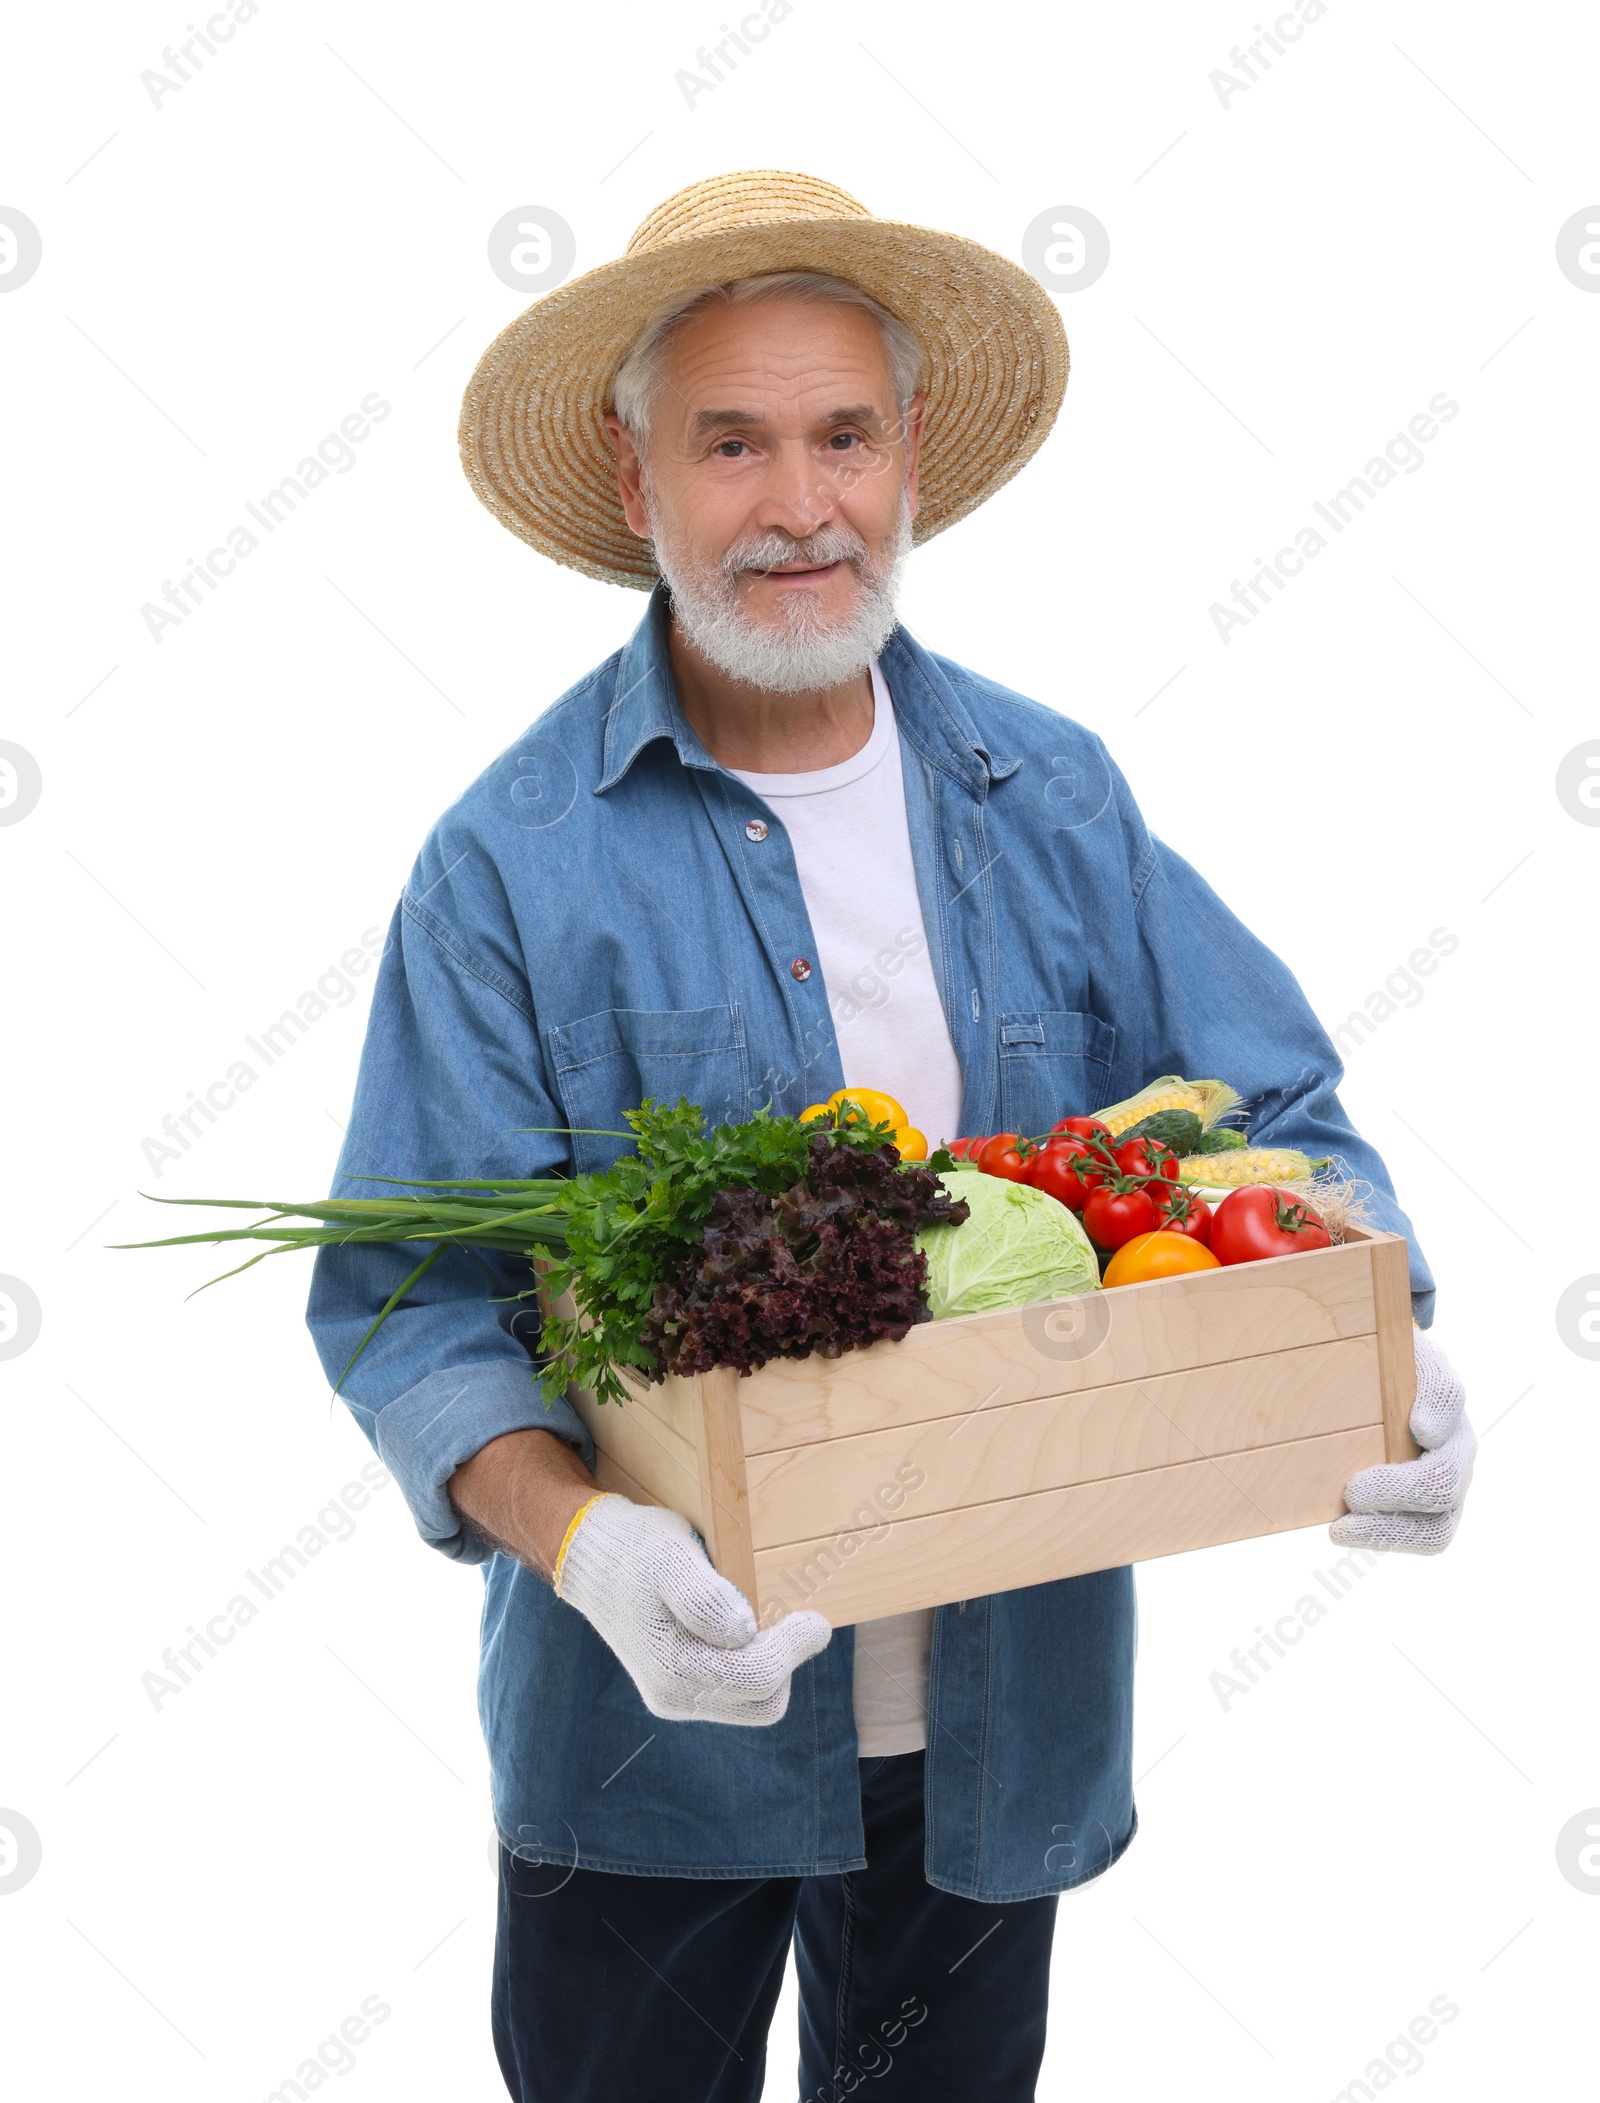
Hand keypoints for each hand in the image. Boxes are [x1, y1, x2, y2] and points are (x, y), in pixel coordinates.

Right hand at [555, 1495, 831, 1724]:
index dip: (793, 1648)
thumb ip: (705, 1598)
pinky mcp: (682, 1691)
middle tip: (792, 1615)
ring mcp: (676, 1699)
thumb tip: (745, 1630)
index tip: (817, 1618)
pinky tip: (743, 1628)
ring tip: (763, 1617)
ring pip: (753, 1702)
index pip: (756, 1679)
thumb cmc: (636, 1551)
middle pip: (762, 1701)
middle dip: (785, 1661)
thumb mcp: (670, 1558)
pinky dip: (752, 1665)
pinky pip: (736, 1693)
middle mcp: (673, 1698)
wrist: (595, 1561)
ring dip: (771, 1665)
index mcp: (672, 1671)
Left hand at [1330, 1328, 1475, 1553]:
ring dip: (1392, 1529)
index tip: (1418, 1428)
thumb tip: (1314, 1294)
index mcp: (1432, 1384)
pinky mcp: (1427, 1509)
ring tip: (1341, 1528)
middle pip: (1447, 1475)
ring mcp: (1446, 1478)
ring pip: (1439, 1522)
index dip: (1436, 1409)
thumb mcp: (1356, 1337)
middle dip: (1402, 1488)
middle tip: (1352, 1491)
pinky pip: (1421, 1534)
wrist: (1374, 1388)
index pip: (1443, 1391)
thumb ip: (1337, 1318)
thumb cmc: (1361, 1363)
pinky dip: (1384, 1536)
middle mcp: (1452, 1436)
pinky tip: (1340, 1528)